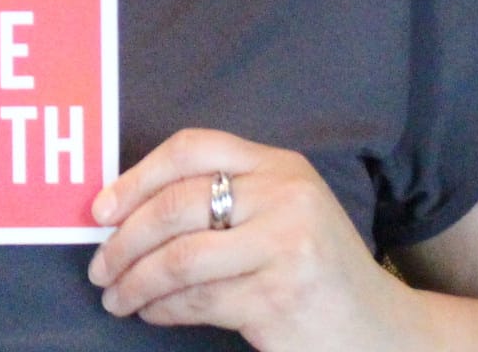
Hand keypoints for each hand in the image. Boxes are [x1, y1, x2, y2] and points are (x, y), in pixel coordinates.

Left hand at [87, 129, 408, 349]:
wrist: (379, 328)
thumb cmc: (314, 269)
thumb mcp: (282, 213)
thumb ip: (224, 198)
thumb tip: (124, 212)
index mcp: (279, 166)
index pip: (192, 148)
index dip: (135, 176)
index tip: (99, 210)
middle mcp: (284, 197)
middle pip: (176, 206)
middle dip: (123, 240)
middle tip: (98, 266)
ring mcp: (284, 247)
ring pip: (179, 260)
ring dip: (134, 282)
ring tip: (116, 297)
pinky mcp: (277, 297)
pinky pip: (197, 301)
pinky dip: (161, 309)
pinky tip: (151, 313)